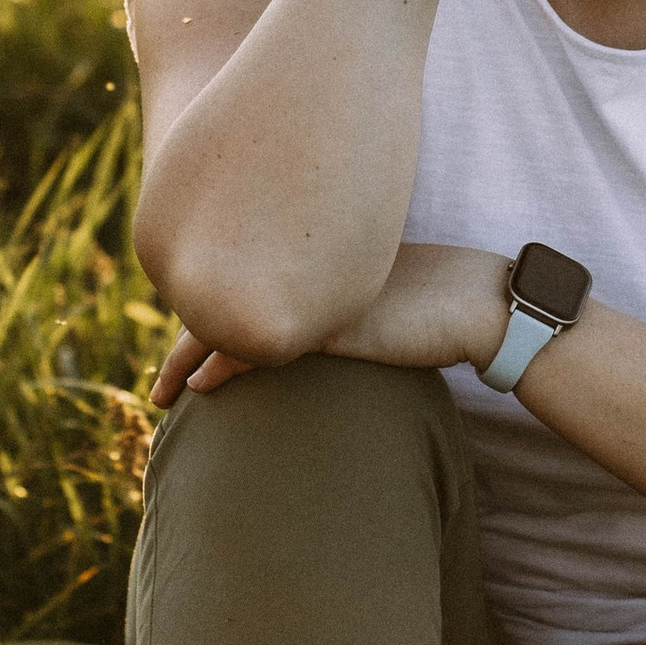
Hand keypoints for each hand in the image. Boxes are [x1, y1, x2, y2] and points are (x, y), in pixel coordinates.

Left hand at [145, 243, 512, 406]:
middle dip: (184, 336)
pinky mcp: (325, 326)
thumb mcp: (382, 292)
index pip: (239, 272)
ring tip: (164, 390)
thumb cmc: (446, 305)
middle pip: (218, 292)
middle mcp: (303, 266)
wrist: (486, 304)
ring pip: (228, 319)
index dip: (208, 303)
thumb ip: (341, 301)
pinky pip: (255, 347)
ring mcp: (311, 294)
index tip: (186, 336)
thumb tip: (312, 334)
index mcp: (314, 254)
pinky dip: (222, 367)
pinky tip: (201, 388)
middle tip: (160, 378)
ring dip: (187, 357)